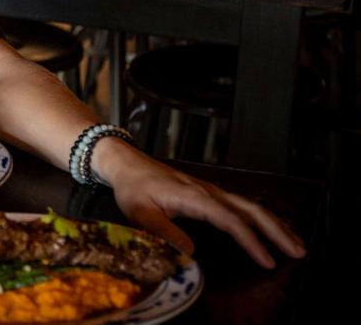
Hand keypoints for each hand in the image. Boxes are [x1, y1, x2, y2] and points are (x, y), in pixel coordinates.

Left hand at [107, 151, 305, 267]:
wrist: (127, 164)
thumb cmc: (133, 188)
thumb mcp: (140, 213)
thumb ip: (164, 233)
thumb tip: (192, 253)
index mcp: (194, 197)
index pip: (231, 221)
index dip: (252, 241)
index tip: (267, 261)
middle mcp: (208, 192)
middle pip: (251, 210)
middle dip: (277, 231)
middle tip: (299, 251)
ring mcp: (210, 191)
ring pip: (250, 206)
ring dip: (274, 224)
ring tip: (295, 243)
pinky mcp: (208, 194)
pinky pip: (241, 205)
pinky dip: (261, 217)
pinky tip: (271, 227)